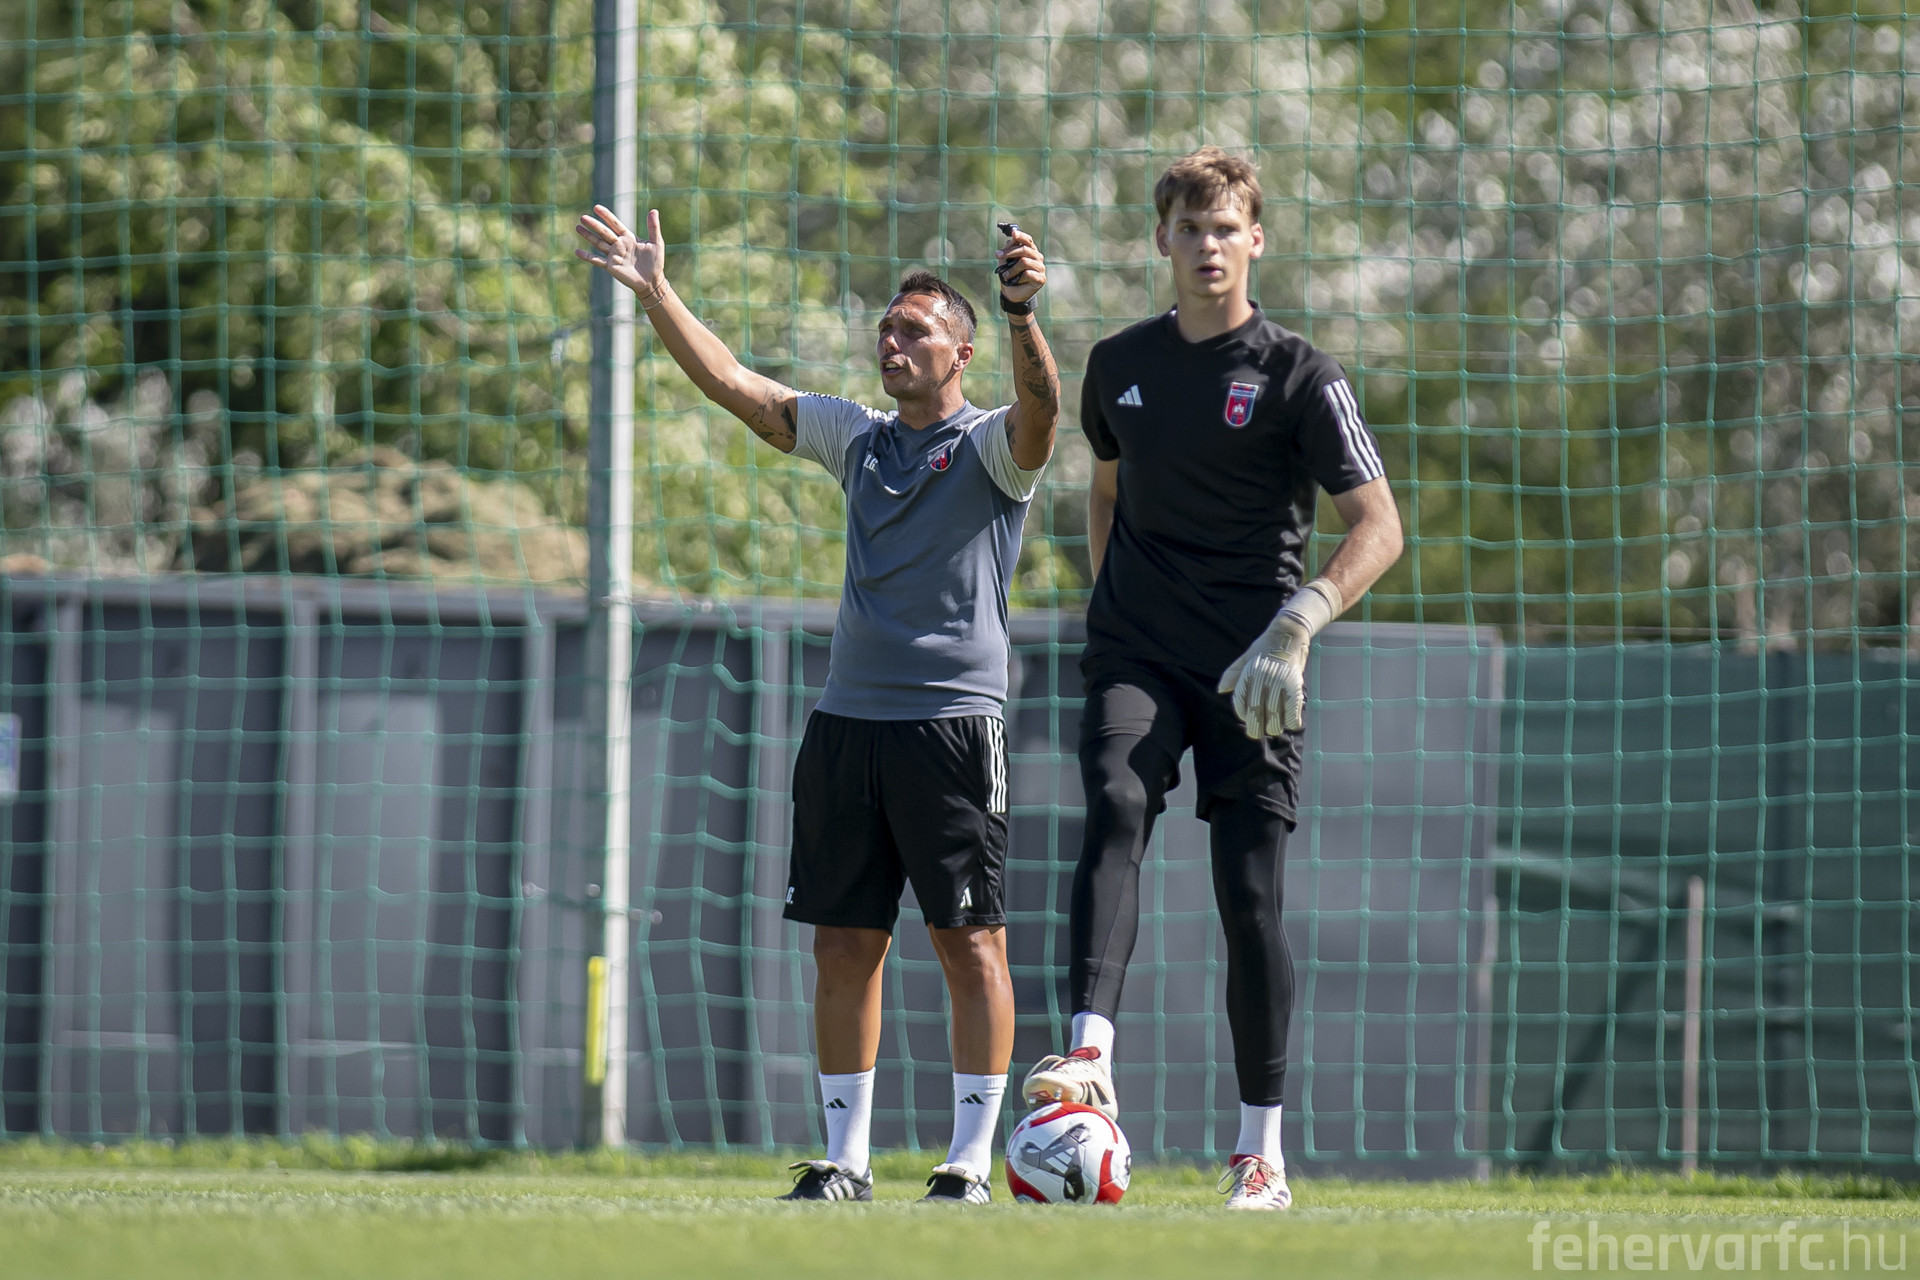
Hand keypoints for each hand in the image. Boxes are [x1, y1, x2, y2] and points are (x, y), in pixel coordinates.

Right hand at [574, 204, 664, 300]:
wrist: (652, 281)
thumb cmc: (655, 262)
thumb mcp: (657, 242)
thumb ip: (653, 227)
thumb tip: (654, 210)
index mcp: (628, 237)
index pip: (615, 224)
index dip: (606, 216)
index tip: (596, 207)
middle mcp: (619, 245)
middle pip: (604, 232)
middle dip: (594, 224)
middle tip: (582, 217)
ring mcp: (614, 255)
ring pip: (598, 243)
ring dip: (588, 236)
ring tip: (578, 227)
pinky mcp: (611, 266)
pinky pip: (597, 260)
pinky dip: (587, 257)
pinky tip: (577, 252)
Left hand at [996, 226, 1044, 304]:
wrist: (1011, 294)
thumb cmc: (1010, 275)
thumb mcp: (1005, 261)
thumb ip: (1008, 249)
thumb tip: (1010, 240)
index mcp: (1030, 250)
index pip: (1027, 240)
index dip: (1020, 236)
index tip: (1013, 233)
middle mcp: (1037, 257)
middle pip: (1024, 249)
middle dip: (1009, 252)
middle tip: (998, 256)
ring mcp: (1040, 267)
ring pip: (1025, 262)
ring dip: (1012, 269)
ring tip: (1006, 275)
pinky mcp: (1041, 279)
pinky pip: (1028, 274)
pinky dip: (1019, 277)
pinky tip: (1017, 281)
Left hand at [1218, 615, 1312, 737]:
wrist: (1290, 632)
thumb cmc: (1265, 647)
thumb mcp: (1246, 658)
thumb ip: (1234, 674)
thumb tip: (1221, 690)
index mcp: (1249, 673)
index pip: (1241, 701)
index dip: (1242, 713)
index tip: (1246, 718)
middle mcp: (1263, 678)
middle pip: (1256, 711)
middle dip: (1255, 727)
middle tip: (1256, 733)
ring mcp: (1279, 682)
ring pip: (1274, 715)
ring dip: (1273, 726)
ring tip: (1273, 728)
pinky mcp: (1295, 684)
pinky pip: (1293, 710)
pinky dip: (1292, 720)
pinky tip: (1290, 722)